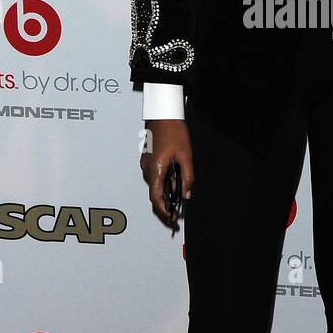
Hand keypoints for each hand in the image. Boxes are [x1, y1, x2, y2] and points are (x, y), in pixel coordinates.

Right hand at [140, 118, 193, 234]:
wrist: (164, 114)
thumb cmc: (173, 131)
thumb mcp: (186, 156)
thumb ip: (187, 177)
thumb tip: (186, 193)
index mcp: (156, 169)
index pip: (155, 198)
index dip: (163, 211)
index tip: (170, 218)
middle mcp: (147, 168)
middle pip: (154, 193)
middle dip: (166, 203)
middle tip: (178, 210)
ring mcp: (146, 163)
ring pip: (155, 183)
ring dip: (166, 190)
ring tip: (180, 191)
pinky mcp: (148, 158)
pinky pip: (154, 174)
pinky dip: (163, 180)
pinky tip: (174, 178)